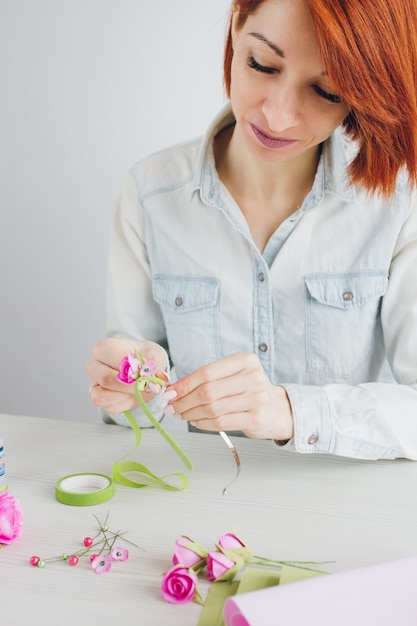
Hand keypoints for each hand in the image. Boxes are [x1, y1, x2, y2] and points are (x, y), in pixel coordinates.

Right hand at [86, 337, 167, 413]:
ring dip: (126, 397)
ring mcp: (93, 382)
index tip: (151, 379)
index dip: (135, 373)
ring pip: (102, 397)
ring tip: (140, 390)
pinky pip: (109, 407)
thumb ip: (156, 365)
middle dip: (131, 387)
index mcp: (105, 348)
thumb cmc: (142, 357)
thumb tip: (159, 377)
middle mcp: (94, 365)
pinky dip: (125, 404)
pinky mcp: (97, 398)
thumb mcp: (154, 355)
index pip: (116, 362)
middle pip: (106, 380)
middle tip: (148, 387)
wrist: (140, 366)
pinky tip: (132, 395)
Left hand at [164, 352, 293, 439]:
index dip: (184, 384)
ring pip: (212, 409)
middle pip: (208, 391)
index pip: (207, 372)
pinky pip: (220, 422)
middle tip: (171, 406)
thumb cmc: (249, 390)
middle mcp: (253, 377)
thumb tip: (174, 388)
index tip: (170, 392)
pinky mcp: (255, 418)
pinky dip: (203, 423)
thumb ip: (207, 379)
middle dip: (184, 401)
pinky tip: (196, 421)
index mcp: (245, 360)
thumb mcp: (232, 375)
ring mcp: (256, 398)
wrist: (277, 409)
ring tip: (181, 414)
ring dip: (191, 413)